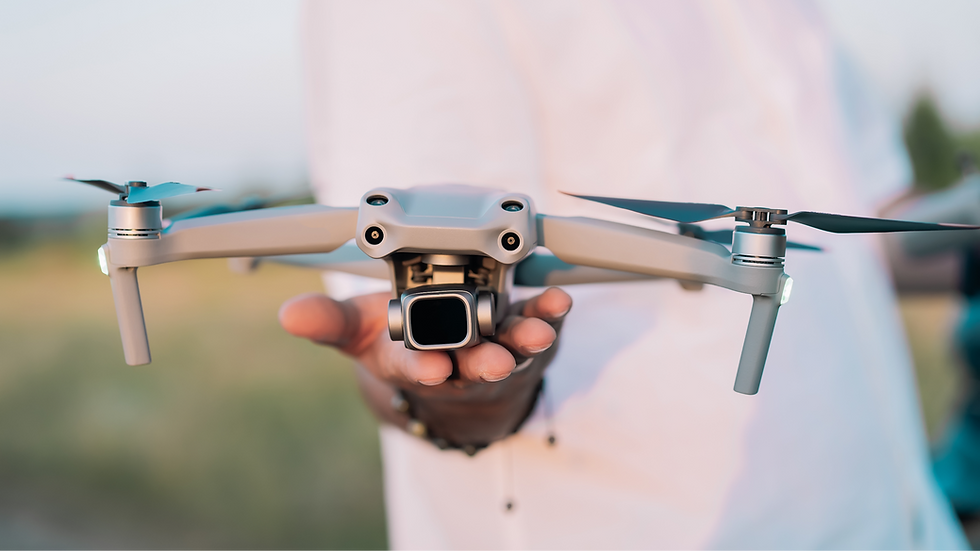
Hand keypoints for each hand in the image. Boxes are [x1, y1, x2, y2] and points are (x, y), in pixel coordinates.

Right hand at [278, 287, 571, 446]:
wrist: (449, 363)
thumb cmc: (402, 343)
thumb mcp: (361, 334)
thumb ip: (329, 323)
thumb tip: (289, 315)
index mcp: (414, 362)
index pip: (416, 368)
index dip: (424, 367)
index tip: (433, 369)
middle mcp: (458, 361)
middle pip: (472, 364)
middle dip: (485, 362)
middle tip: (494, 361)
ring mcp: (495, 348)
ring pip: (513, 350)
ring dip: (526, 342)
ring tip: (538, 334)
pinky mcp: (522, 333)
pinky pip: (541, 326)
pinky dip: (551, 316)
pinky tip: (559, 304)